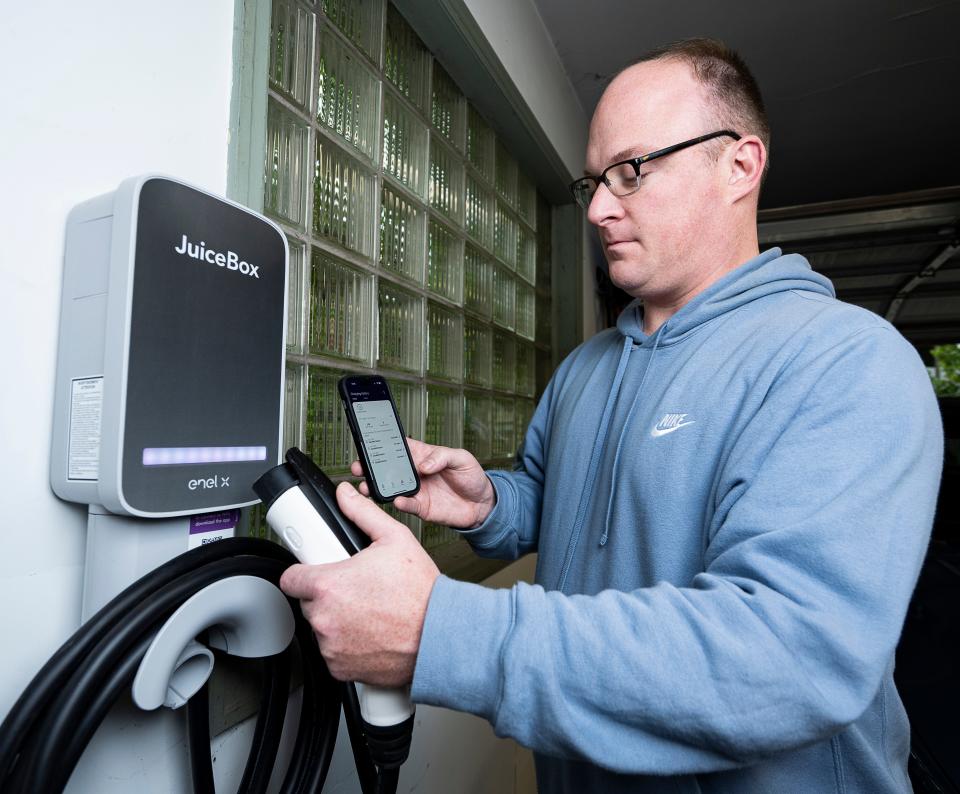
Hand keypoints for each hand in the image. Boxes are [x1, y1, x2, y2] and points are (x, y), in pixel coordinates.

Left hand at [279, 482, 439, 685]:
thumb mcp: (395, 539)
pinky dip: (347, 645)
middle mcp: (324, 618)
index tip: (316, 571)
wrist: (438, 636)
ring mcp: (331, 646)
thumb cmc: (420, 593)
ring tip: (367, 611)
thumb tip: (345, 496)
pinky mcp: (340, 668)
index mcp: (328, 585)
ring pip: (322, 627)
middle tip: (355, 589)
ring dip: (337, 620)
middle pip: (308, 602)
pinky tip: (370, 632)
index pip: (291, 578)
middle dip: (327, 595)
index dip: (304, 571)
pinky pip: (333, 652)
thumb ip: (362, 514)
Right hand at [352, 438, 495, 528]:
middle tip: (360, 466)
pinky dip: (400, 503)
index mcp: (423, 456)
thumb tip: (424, 463)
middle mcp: (416, 473)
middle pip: (388, 468)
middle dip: (371, 467)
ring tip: (369, 485)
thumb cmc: (472, 477)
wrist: (482, 504)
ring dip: (378, 486)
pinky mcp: (421, 507)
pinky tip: (397, 500)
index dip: (384, 444)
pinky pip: (406, 505)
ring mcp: (416, 490)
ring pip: (391, 487)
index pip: (399, 447)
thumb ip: (442, 456)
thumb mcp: (461, 457)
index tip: (370, 443)